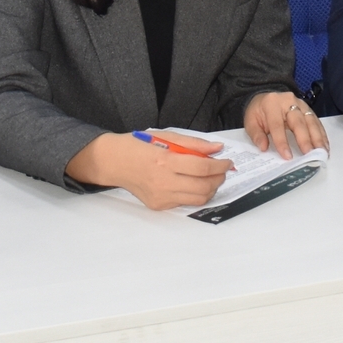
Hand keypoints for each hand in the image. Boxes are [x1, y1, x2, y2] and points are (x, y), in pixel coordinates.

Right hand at [70, 132, 229, 210]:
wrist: (115, 162)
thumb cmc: (140, 145)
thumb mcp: (166, 136)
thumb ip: (194, 144)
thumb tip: (217, 148)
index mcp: (165, 160)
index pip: (202, 167)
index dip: (220, 165)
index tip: (227, 161)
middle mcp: (163, 182)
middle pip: (203, 187)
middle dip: (218, 179)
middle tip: (222, 170)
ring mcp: (160, 196)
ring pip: (197, 199)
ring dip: (210, 189)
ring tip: (211, 178)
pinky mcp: (158, 205)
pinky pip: (184, 202)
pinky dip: (194, 194)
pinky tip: (192, 183)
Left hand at [243, 92, 329, 160]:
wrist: (266, 97)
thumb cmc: (259, 111)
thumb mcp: (250, 121)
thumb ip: (256, 135)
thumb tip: (264, 147)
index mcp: (271, 104)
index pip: (277, 124)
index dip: (282, 141)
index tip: (287, 156)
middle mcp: (288, 101)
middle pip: (298, 121)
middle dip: (305, 139)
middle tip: (310, 154)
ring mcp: (301, 104)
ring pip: (311, 121)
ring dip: (317, 138)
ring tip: (321, 152)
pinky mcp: (308, 109)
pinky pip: (316, 122)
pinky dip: (322, 135)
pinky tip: (324, 146)